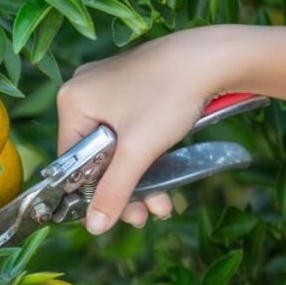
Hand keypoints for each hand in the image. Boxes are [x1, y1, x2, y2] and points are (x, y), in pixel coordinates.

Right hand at [57, 25, 253, 233]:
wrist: (214, 56)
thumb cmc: (169, 95)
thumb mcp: (139, 150)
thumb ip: (114, 190)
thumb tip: (94, 228)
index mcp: (72, 101)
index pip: (71, 160)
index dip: (92, 191)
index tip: (115, 215)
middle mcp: (84, 90)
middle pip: (95, 157)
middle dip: (123, 189)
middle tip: (143, 215)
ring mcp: (108, 87)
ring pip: (116, 147)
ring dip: (139, 178)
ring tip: (162, 204)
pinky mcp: (131, 87)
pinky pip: (129, 131)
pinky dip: (145, 154)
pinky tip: (165, 175)